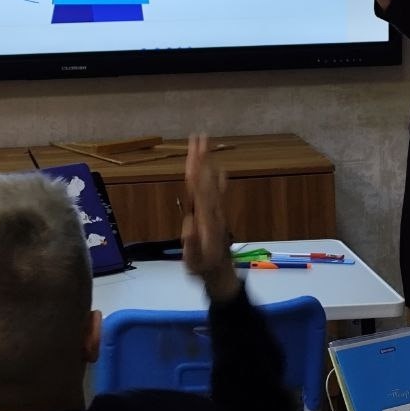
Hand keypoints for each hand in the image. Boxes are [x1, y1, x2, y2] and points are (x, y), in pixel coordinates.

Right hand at [181, 135, 238, 302]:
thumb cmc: (203, 269)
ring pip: (211, 181)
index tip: (194, 153)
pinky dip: (219, 178)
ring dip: (208, 162)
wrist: (221, 274)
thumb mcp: (194, 262)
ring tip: (206, 145)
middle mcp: (213, 209)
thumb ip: (191, 245)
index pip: (200, 189)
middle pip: (206, 179)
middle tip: (200, 136)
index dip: (197, 171)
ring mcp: (216, 210)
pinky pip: (218, 192)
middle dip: (202, 158)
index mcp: (205, 218)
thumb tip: (188, 225)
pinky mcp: (218, 213)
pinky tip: (221, 169)